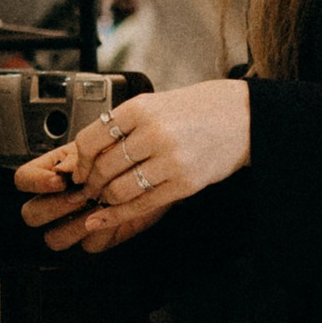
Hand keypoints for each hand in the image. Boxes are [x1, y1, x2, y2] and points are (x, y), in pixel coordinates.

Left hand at [18, 78, 249, 253]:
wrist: (242, 116)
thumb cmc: (196, 109)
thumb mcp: (155, 104)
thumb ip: (123, 124)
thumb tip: (87, 153)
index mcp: (140, 108)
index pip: (91, 140)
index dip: (80, 161)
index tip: (80, 169)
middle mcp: (153, 133)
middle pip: (103, 168)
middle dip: (91, 184)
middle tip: (89, 189)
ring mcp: (170, 160)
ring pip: (119, 190)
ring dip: (105, 199)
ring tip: (104, 198)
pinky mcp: (185, 183)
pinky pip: (142, 204)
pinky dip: (117, 215)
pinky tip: (102, 219)